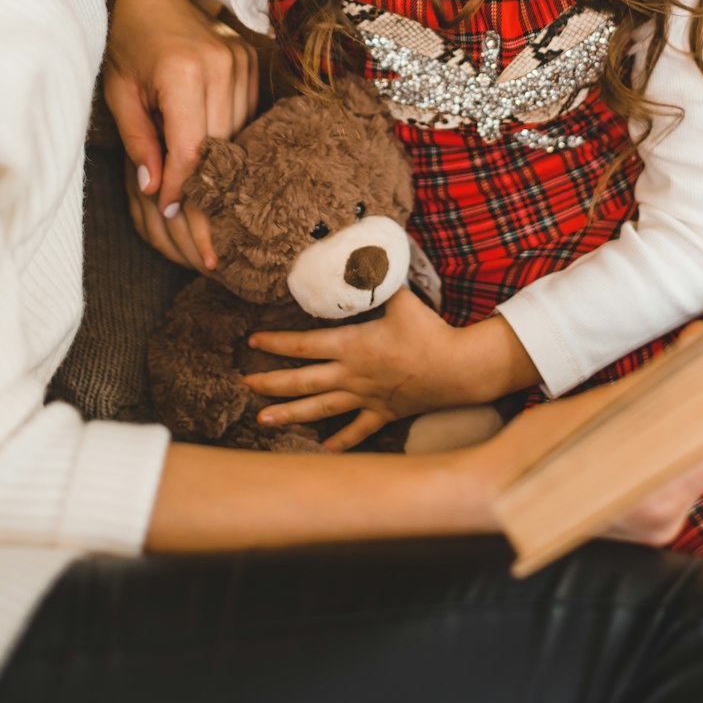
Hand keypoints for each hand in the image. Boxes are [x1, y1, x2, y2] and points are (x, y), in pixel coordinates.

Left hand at [105, 0, 260, 274]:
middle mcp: (222, 65)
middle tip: (205, 239)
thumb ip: (139, 142)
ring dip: (227, 171)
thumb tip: (156, 191)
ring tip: (216, 213)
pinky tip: (224, 170)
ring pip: (240, 134)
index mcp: (183, 71)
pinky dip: (234, 144)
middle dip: (210, 193)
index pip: (192, 146)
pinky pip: (247, 117)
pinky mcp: (251, 63)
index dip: (183, 185)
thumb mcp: (120, 94)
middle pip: (224, 145)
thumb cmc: (126, 43)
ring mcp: (242, 62)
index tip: (170, 212)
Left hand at [245, 291, 539, 452]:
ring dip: (290, 415)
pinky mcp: (383, 413)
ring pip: (320, 409)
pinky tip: (323, 450)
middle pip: (303, 382)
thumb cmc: (429, 332)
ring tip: (263, 421)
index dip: (277, 343)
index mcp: (352, 346)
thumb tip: (364, 252)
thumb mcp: (401, 299)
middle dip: (271, 383)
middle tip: (245, 384)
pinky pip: (357, 431)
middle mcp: (352, 375)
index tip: (252, 342)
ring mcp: (365, 398)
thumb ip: (378, 278)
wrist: (458, 369)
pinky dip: (340, 441)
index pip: (305, 344)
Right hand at [467, 322, 702, 548]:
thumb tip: (702, 344)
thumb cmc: (535, 449)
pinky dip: (685, 444)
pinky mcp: (652, 526)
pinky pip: (684, 478)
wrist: (491, 497)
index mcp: (657, 493)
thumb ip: (655, 383)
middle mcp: (667, 517)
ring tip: (697, 378)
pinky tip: (673, 416)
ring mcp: (660, 526)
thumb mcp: (594, 408)